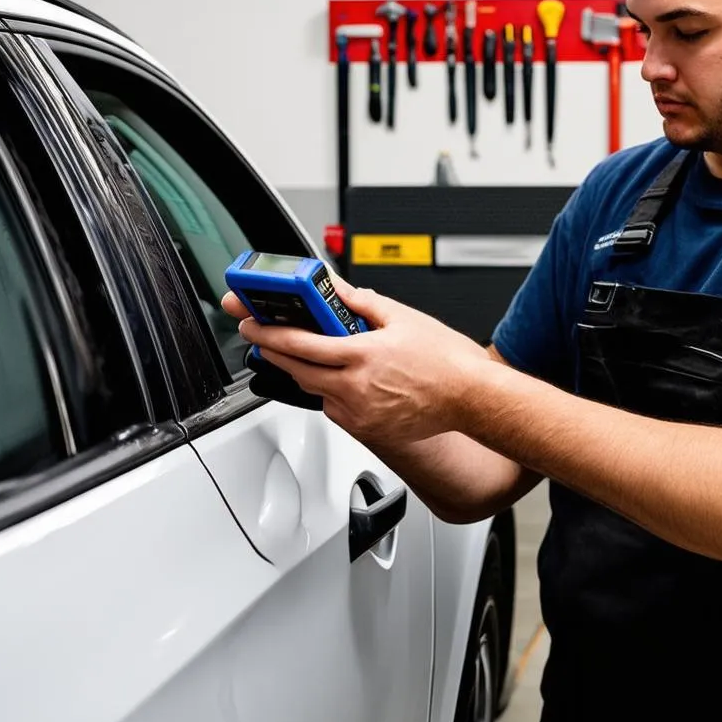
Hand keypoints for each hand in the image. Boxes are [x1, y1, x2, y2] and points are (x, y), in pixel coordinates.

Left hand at [221, 274, 489, 445]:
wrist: (471, 398)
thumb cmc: (447, 361)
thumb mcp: (404, 318)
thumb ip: (364, 304)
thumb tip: (340, 291)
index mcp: (362, 355)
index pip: (299, 344)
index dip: (268, 333)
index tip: (251, 323)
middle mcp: (355, 388)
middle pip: (297, 371)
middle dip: (273, 354)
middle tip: (261, 339)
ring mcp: (359, 413)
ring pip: (315, 391)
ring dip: (304, 372)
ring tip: (304, 355)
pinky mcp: (367, 430)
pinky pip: (335, 410)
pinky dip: (330, 392)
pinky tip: (340, 379)